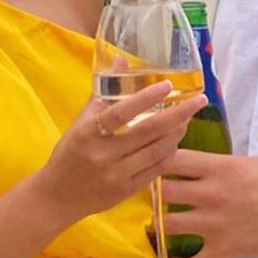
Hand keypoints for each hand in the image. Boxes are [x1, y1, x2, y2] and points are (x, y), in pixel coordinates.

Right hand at [35, 83, 206, 226]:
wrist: (57, 196)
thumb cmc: (70, 153)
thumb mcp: (81, 122)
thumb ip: (103, 94)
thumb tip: (121, 60)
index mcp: (88, 133)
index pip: (120, 113)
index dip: (145, 98)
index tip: (168, 85)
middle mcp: (103, 154)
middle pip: (148, 132)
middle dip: (179, 115)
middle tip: (200, 101)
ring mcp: (116, 175)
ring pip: (157, 151)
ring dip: (177, 133)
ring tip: (188, 118)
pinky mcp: (126, 191)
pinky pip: (155, 170)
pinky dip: (169, 153)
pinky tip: (176, 141)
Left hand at [159, 151, 257, 257]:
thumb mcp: (252, 162)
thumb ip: (224, 165)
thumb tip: (207, 168)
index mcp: (219, 168)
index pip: (174, 159)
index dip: (162, 161)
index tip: (162, 165)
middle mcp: (210, 194)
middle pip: (165, 191)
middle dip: (160, 192)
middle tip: (163, 196)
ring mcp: (213, 224)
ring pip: (169, 224)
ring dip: (168, 224)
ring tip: (171, 224)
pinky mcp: (222, 249)